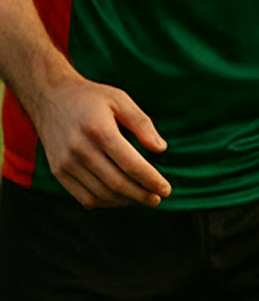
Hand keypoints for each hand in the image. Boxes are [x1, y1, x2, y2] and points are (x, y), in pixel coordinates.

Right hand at [27, 73, 169, 207]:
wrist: (50, 98)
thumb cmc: (91, 98)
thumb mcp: (121, 100)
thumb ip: (142, 124)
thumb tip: (161, 149)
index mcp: (99, 130)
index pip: (130, 164)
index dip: (151, 180)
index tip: (166, 189)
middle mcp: (79, 150)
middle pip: (116, 183)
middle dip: (141, 195)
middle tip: (157, 199)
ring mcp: (66, 163)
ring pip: (101, 194)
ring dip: (125, 201)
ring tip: (142, 198)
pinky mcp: (58, 171)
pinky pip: (83, 197)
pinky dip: (105, 202)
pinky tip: (120, 198)